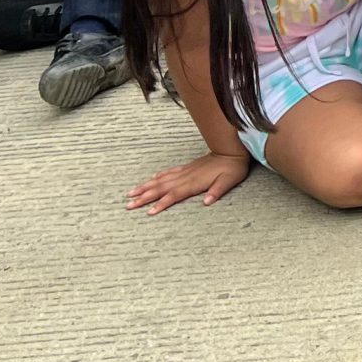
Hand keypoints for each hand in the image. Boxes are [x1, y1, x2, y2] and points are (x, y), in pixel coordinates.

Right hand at [127, 150, 253, 213]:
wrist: (232, 149)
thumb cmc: (233, 167)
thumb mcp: (229, 181)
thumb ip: (217, 191)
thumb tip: (207, 202)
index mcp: (194, 183)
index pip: (174, 195)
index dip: (162, 204)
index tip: (149, 212)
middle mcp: (186, 177)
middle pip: (161, 188)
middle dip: (144, 197)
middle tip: (128, 205)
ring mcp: (185, 171)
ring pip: (161, 180)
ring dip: (146, 186)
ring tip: (131, 192)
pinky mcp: (187, 167)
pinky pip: (169, 172)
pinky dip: (158, 176)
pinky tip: (151, 178)